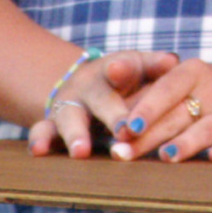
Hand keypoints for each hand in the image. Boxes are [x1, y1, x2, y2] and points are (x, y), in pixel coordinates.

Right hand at [29, 50, 175, 158]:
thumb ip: (156, 66)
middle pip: (101, 98)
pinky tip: (39, 151)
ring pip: (70, 117)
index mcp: (116, 69)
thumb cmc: (125, 79)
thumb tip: (172, 61)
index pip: (123, 66)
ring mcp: (69, 104)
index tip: (118, 68)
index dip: (121, 68)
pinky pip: (42, 131)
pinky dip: (40, 140)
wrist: (84, 84)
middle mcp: (90, 85)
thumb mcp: (140, 68)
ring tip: (81, 151)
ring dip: (76, 134)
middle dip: (113, 115)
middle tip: (125, 131)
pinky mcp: (52, 123)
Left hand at [109, 57, 211, 163]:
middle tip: (124, 155)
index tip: (124, 128)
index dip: (144, 109)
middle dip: (149, 136)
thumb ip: (153, 98)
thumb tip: (117, 123)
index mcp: (195, 71)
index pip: (165, 89)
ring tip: (165, 156)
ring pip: (206, 128)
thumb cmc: (210, 92)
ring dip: (185, 143)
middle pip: (178, 115)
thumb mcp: (186, 84)